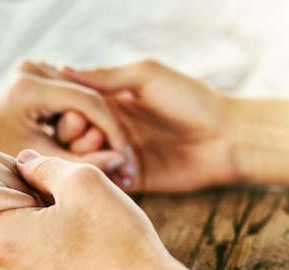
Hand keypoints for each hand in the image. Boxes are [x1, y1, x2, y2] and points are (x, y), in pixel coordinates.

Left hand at [0, 61, 134, 182]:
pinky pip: (77, 96)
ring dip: (100, 126)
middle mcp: (33, 67)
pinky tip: (97, 145)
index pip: (86, 102)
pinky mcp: (43, 71)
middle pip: (90, 97)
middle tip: (121, 162)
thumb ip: (79, 163)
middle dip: (107, 130)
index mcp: (28, 86)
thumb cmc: (1, 156)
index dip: (111, 130)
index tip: (124, 158)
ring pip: (88, 96)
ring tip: (110, 157)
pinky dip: (88, 120)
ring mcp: (38, 66)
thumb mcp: (41, 162)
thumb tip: (120, 162)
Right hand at [0, 135, 36, 269]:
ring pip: (24, 191)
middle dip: (30, 210)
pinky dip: (20, 228)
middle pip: (24, 178)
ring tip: (13, 245)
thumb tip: (46, 198)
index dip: (27, 199)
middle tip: (25, 240)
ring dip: (26, 221)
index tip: (27, 228)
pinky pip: (16, 205)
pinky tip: (6, 247)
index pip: (18, 168)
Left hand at [0, 150, 174, 269]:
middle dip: (20, 207)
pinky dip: (51, 255)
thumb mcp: (84, 182)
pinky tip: (84, 247)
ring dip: (38, 232)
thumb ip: (43, 166)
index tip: (31, 175)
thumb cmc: (117, 241)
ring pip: (19, 250)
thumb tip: (23, 162)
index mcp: (2, 239)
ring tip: (76, 223)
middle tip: (57, 196)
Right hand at [58, 59, 236, 192]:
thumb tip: (61, 69)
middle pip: (70, 137)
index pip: (72, 107)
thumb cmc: (190, 99)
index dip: (69, 113)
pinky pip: (105, 182)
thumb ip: (105, 76)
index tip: (79, 116)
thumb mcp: (146, 77)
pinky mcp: (131, 179)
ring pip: (84, 161)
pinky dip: (106, 178)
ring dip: (90, 159)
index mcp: (110, 101)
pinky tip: (122, 171)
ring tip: (113, 155)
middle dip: (75, 138)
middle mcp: (110, 128)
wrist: (227, 138)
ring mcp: (119, 155)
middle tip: (96, 136)